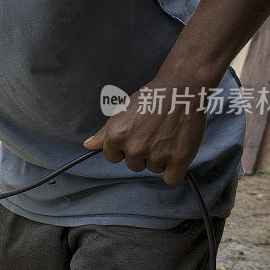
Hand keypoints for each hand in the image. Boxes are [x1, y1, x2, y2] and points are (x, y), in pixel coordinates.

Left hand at [83, 81, 207, 185]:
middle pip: (133, 166)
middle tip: (154, 134)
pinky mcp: (179, 158)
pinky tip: (177, 152)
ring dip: (160, 159)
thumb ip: (104, 133)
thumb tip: (88, 145)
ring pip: (153, 170)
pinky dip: (175, 170)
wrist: (181, 90)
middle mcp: (134, 147)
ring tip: (167, 137)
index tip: (136, 137)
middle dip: (142, 154)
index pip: (112, 158)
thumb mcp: (121, 112)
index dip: (123, 149)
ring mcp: (156, 154)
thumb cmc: (151, 99)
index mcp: (116, 136)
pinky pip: (172, 179)